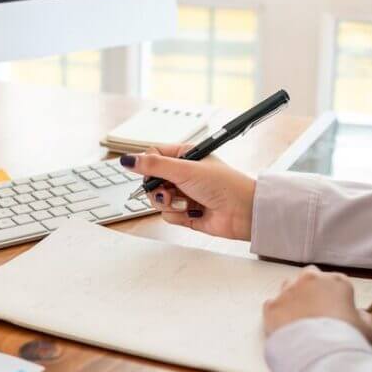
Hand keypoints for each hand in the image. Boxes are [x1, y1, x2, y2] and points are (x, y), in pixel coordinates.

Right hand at [120, 144, 256, 240]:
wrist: (244, 212)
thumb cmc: (224, 185)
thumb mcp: (185, 170)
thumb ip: (154, 165)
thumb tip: (128, 159)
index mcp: (184, 156)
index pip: (153, 156)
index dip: (148, 166)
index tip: (151, 173)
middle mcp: (182, 174)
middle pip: (151, 181)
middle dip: (158, 190)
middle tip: (169, 191)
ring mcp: (184, 194)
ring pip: (157, 200)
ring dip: (170, 204)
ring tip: (187, 203)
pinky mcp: (185, 212)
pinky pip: (167, 215)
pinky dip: (179, 215)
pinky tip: (194, 211)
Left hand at [263, 267, 371, 341]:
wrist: (320, 354)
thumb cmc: (345, 340)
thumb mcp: (366, 328)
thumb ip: (362, 316)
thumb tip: (358, 315)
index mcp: (337, 282)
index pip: (336, 281)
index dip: (336, 295)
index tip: (336, 308)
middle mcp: (311, 280)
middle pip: (310, 276)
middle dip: (312, 288)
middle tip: (316, 310)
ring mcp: (288, 291)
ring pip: (288, 286)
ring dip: (293, 297)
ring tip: (299, 319)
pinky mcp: (271, 306)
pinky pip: (273, 305)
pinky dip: (277, 314)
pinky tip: (285, 327)